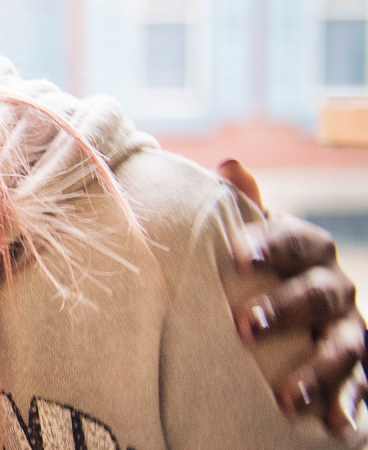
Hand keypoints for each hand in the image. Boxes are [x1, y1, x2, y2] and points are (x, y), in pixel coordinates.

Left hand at [221, 159, 366, 433]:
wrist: (292, 310)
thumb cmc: (259, 268)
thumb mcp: (251, 240)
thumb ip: (243, 206)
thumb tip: (230, 163)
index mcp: (308, 249)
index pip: (297, 239)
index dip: (272, 243)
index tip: (239, 255)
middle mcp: (334, 285)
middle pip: (320, 292)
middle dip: (286, 308)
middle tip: (244, 327)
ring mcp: (349, 326)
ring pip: (344, 344)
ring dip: (319, 368)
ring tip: (288, 396)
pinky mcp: (356, 366)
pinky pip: (360, 383)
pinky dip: (349, 402)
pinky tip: (335, 421)